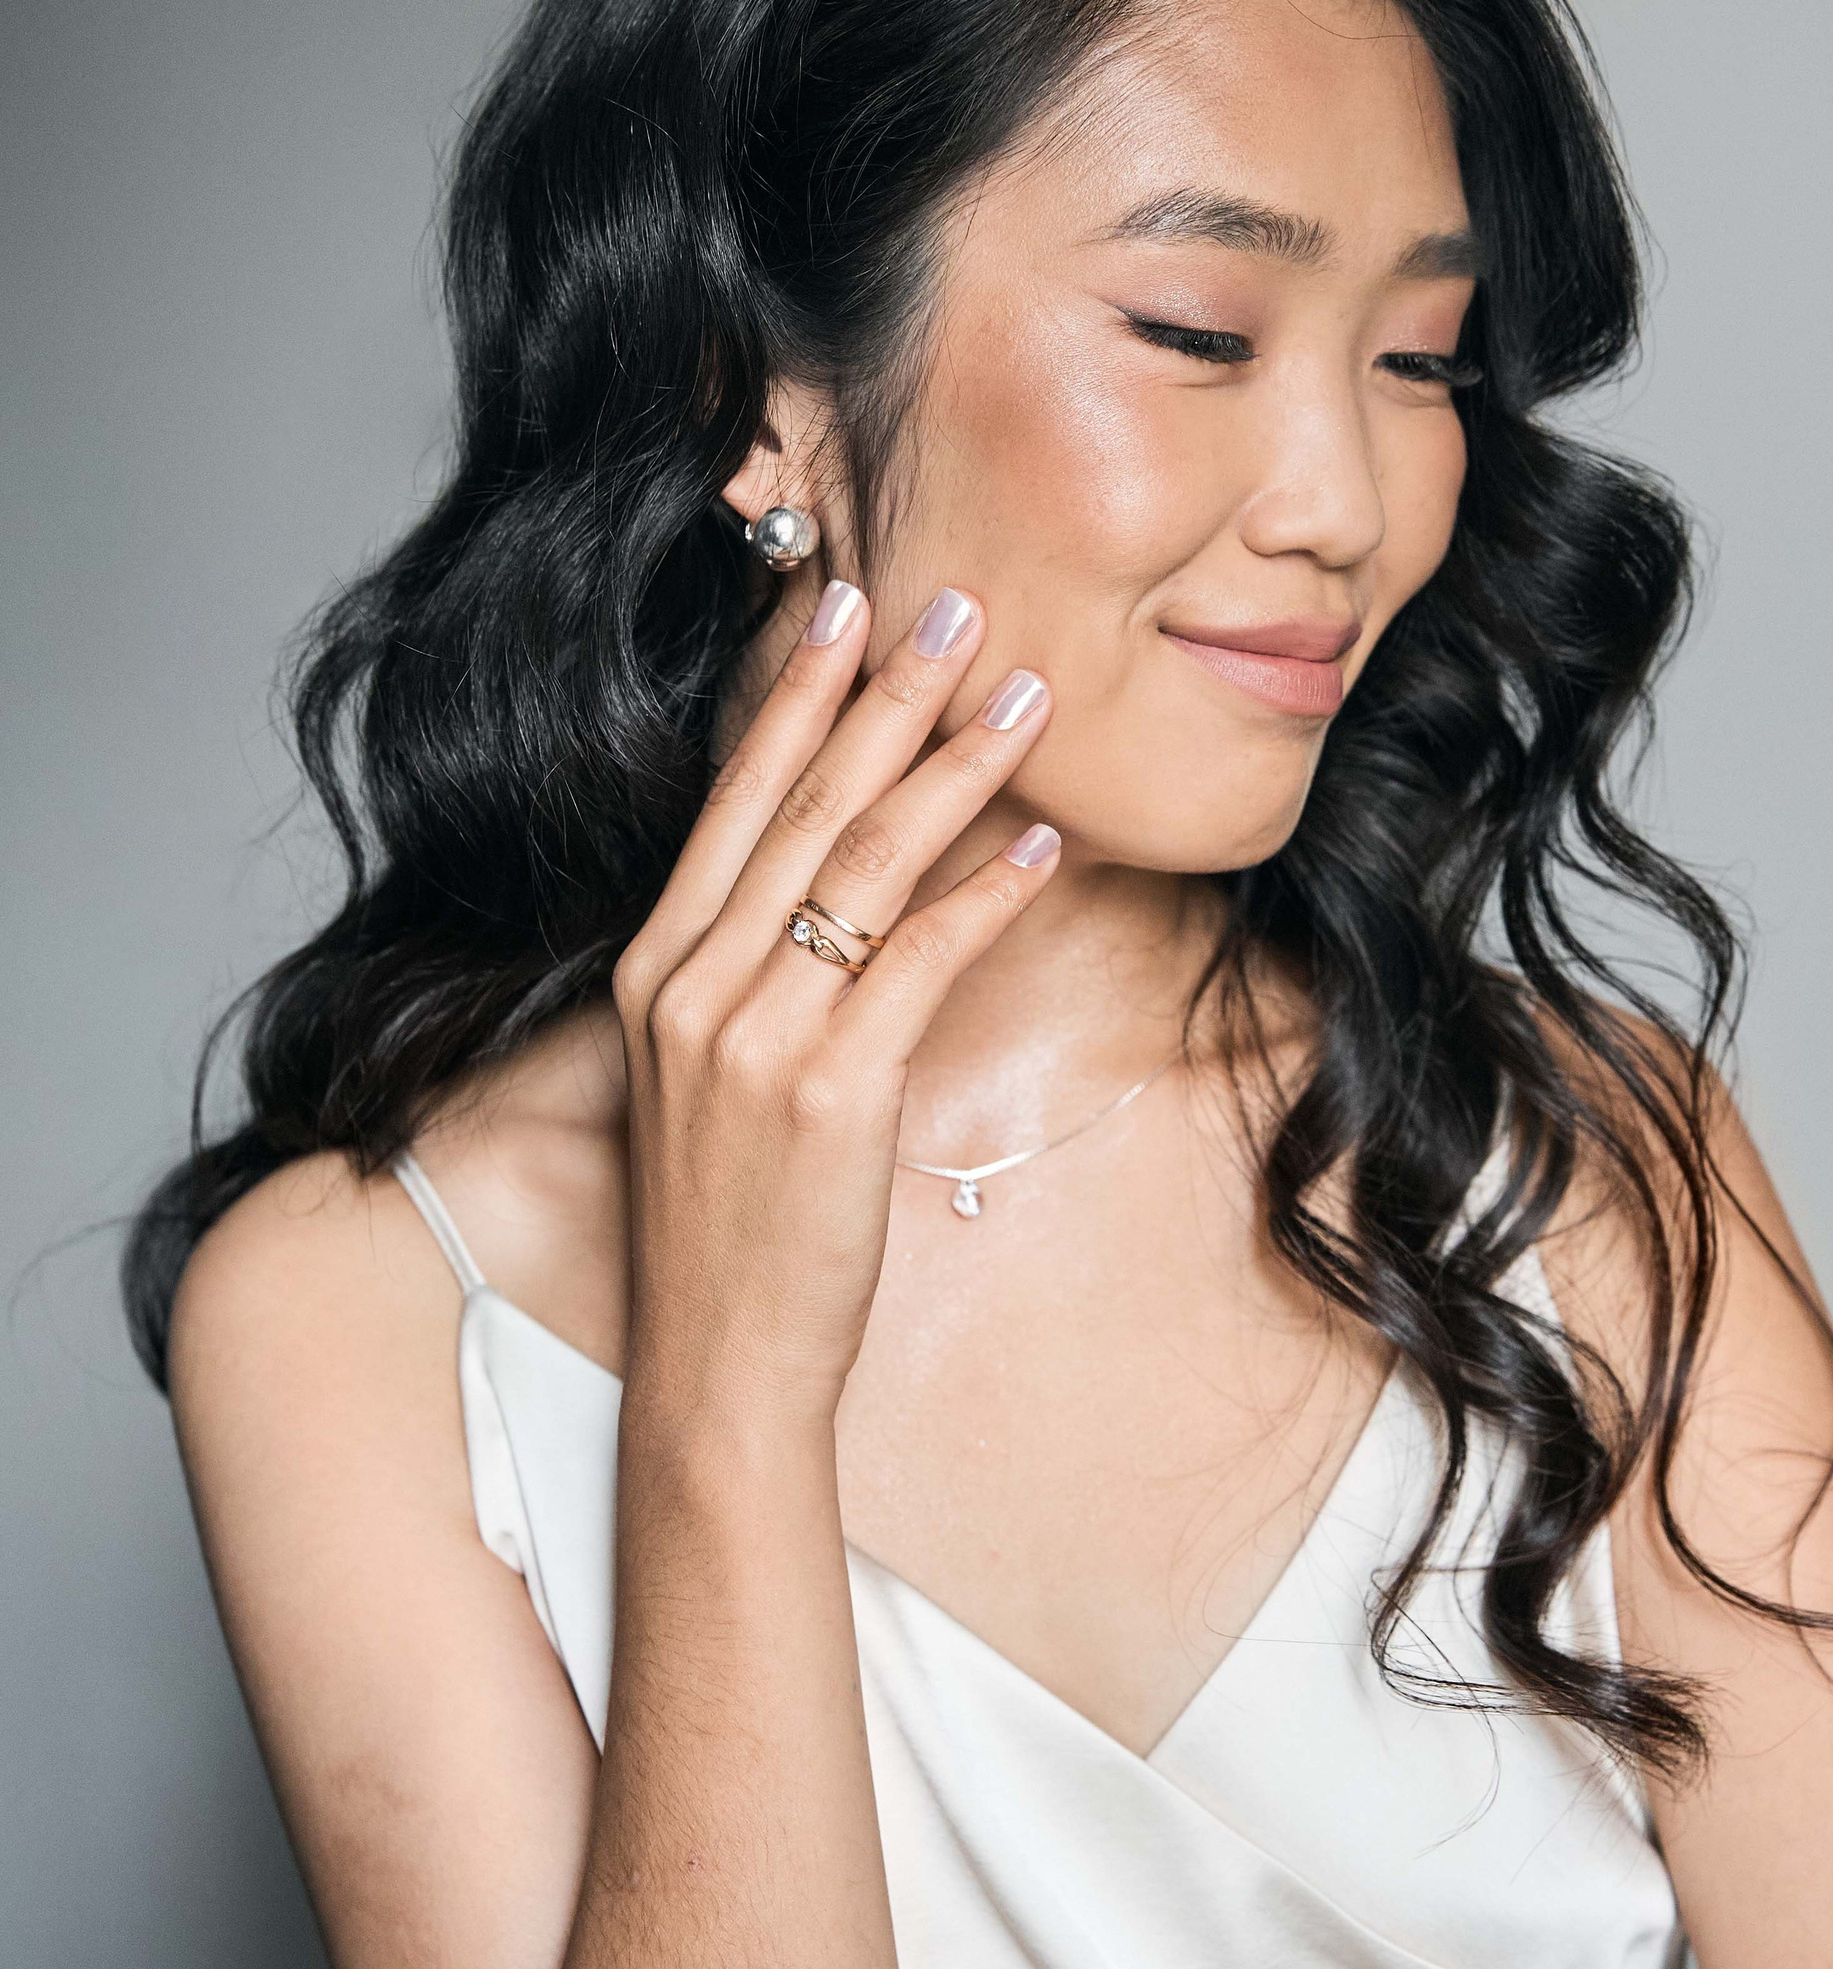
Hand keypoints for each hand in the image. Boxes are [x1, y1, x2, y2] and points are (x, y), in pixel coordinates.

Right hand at [612, 581, 1058, 1432]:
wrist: (717, 1365)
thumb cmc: (730, 1225)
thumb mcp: (714, 1080)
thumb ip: (758, 979)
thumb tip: (851, 893)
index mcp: (656, 969)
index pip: (733, 799)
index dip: (795, 694)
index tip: (841, 602)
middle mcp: (690, 983)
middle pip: (805, 804)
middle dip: (888, 693)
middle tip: (956, 602)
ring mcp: (752, 1034)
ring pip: (867, 863)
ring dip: (957, 767)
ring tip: (1023, 697)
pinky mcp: (829, 1089)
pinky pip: (920, 960)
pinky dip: (987, 895)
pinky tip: (1041, 847)